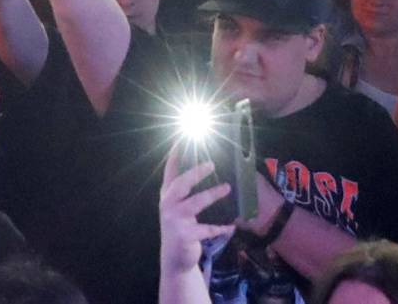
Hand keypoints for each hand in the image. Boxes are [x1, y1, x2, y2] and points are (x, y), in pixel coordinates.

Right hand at [158, 149, 233, 275]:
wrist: (174, 258)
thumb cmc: (178, 224)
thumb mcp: (174, 204)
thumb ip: (180, 186)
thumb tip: (199, 163)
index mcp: (167, 194)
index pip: (170, 171)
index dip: (175, 155)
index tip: (181, 140)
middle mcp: (168, 204)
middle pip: (181, 183)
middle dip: (196, 172)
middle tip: (211, 164)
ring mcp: (175, 220)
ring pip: (196, 203)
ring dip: (213, 194)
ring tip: (227, 187)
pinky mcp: (185, 235)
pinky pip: (207, 229)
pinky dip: (221, 228)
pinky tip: (231, 227)